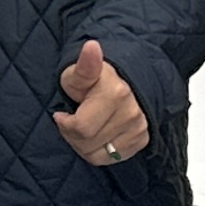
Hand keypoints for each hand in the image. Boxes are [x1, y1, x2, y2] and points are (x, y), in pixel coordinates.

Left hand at [54, 38, 149, 166]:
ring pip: (98, 155)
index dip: (65, 124)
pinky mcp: (142, 140)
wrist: (122, 80)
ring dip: (84, 145)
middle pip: (87, 144)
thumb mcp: (78, 72)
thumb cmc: (93, 79)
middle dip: (72, 135)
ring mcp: (139, 128)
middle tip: (71, 120)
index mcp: (116, 93)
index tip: (62, 114)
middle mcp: (131, 113)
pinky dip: (98, 150)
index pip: (81, 128)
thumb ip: (83, 65)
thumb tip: (92, 47)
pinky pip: (111, 158)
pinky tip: (97, 134)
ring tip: (84, 126)